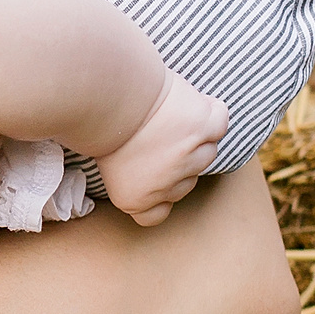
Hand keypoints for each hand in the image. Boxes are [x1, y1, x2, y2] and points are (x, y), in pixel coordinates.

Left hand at [99, 73, 229, 226]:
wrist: (111, 101)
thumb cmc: (96, 125)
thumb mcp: (98, 161)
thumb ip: (125, 173)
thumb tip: (134, 160)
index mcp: (137, 200)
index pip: (158, 213)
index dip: (156, 193)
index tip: (150, 175)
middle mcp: (168, 186)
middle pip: (186, 179)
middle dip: (174, 159)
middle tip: (156, 134)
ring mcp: (191, 158)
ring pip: (205, 151)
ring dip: (192, 135)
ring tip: (169, 115)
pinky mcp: (204, 127)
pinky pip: (218, 123)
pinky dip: (209, 112)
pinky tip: (192, 105)